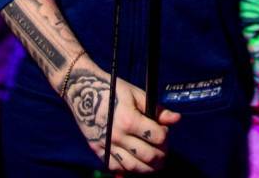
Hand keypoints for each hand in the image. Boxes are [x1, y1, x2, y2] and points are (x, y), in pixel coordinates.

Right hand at [63, 64, 180, 172]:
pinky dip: (128, 170)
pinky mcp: (97, 150)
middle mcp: (118, 136)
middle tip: (163, 150)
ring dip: (148, 168)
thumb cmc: (111, 89)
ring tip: (154, 163)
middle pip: (148, 156)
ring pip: (133, 167)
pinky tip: (135, 163)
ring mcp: (107, 145)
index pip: (158, 137)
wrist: (82, 90)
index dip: (166, 136)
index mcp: (129, 120)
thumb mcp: (135, 94)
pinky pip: (115, 168)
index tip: (165, 132)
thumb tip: (176, 119)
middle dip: (162, 155)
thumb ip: (156, 109)